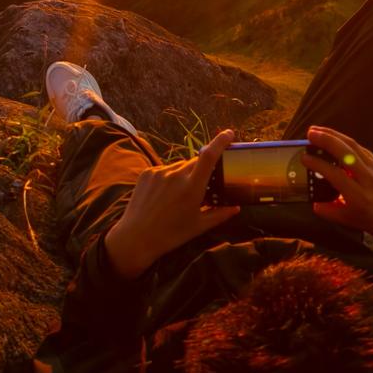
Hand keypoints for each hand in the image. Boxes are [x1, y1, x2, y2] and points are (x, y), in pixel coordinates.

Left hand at [104, 130, 239, 279]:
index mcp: (192, 187)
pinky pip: (164, 169)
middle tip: (198, 187)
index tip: (229, 133)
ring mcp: (160, 172)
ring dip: (183, 175)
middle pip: (195, 162)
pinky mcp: (147, 173)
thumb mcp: (199, 226)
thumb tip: (236, 207)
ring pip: (179, 166)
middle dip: (201, 170)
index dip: (220, 141)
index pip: (209, 156)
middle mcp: (176, 175)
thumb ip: (220, 214)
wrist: (136, 238)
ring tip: (176, 197)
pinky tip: (163, 196)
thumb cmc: (171, 234)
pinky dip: (168, 178)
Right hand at [302, 126, 372, 247]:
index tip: (304, 158)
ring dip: (332, 134)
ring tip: (314, 130)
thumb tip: (311, 199)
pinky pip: (356, 145)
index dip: (320, 165)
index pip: (337, 176)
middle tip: (310, 133)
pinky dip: (340, 138)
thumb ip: (326, 210)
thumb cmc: (365, 217)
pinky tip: (328, 135)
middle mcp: (368, 179)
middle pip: (348, 154)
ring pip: (352, 145)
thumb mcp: (343, 219)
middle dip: (328, 141)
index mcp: (359, 196)